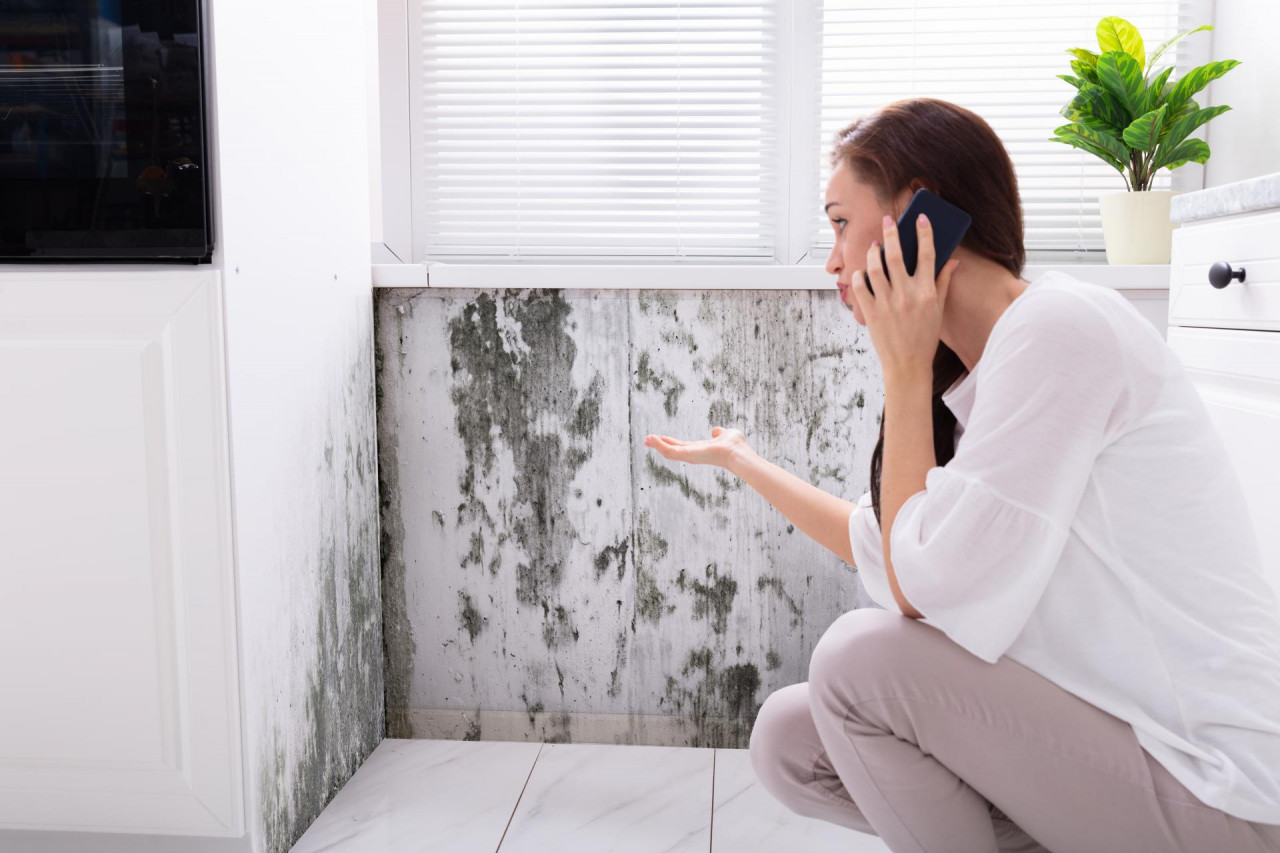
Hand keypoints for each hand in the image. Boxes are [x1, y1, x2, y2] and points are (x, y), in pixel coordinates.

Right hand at [643, 426, 752, 469]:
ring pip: (668, 452)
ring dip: (657, 445)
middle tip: (647, 440)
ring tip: (646, 439)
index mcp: (700, 449)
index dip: (670, 442)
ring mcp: (689, 456)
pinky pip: (669, 450)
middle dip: (659, 445)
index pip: (682, 446)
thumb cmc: (735, 446)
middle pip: (672, 450)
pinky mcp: (687, 455)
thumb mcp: (725, 434)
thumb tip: (716, 430)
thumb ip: (719, 433)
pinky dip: (659, 445)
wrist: (737, 453)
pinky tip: (651, 438)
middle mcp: (693, 454)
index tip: (660, 438)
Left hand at [849, 212, 959, 380]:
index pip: (928, 255)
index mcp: (926, 293)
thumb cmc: (924, 337)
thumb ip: (942, 283)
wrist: (907, 366)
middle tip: (888, 220)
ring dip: (873, 253)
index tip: (920, 218)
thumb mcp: (938, 310)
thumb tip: (952, 261)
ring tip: (874, 246)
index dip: (924, 233)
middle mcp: (906, 296)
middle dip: (892, 234)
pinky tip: (863, 271)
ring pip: (875, 268)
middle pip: (897, 255)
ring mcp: (887, 304)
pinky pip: (860, 287)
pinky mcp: (870, 313)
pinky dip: (859, 275)